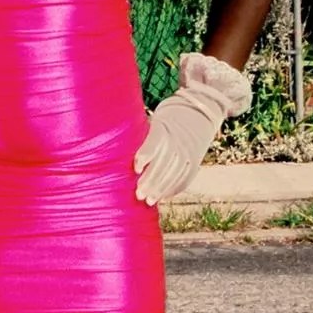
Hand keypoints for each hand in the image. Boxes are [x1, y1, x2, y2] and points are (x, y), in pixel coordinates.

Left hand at [132, 53, 255, 204]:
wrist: (197, 112)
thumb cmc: (164, 120)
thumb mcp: (153, 121)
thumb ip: (141, 136)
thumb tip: (115, 151)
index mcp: (165, 126)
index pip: (156, 141)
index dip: (146, 154)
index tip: (136, 167)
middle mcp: (179, 138)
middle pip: (166, 161)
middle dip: (151, 180)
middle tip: (138, 193)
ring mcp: (190, 150)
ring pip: (176, 172)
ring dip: (161, 188)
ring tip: (148, 201)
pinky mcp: (196, 159)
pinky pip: (186, 177)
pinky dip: (174, 188)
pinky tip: (162, 197)